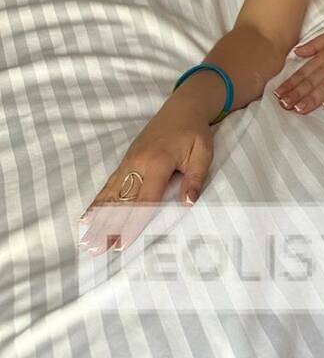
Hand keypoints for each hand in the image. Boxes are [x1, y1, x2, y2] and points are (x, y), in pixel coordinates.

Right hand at [78, 98, 213, 255]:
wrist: (183, 107)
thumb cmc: (194, 131)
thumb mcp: (203, 151)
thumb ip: (196, 177)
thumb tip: (188, 202)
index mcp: (158, 162)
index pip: (145, 199)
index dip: (133, 223)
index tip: (122, 244)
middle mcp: (139, 163)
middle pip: (123, 201)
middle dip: (110, 226)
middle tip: (97, 250)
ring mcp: (129, 161)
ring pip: (112, 194)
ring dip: (99, 217)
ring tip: (88, 239)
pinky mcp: (126, 160)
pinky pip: (110, 184)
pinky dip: (98, 201)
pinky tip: (87, 216)